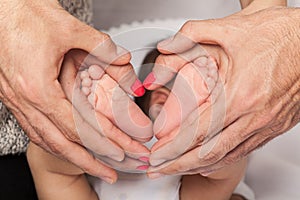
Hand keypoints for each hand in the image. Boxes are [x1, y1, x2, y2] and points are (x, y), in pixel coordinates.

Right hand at [0, 0, 149, 181]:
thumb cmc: (23, 14)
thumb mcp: (67, 28)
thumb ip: (100, 45)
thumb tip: (121, 57)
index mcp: (38, 87)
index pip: (77, 127)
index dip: (102, 143)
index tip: (121, 153)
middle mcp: (25, 99)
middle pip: (62, 143)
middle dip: (90, 162)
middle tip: (111, 173)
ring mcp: (17, 100)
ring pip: (46, 139)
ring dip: (72, 156)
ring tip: (92, 167)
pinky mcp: (16, 96)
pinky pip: (35, 128)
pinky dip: (53, 142)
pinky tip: (65, 146)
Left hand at [146, 6, 299, 175]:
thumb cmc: (281, 35)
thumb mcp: (232, 28)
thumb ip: (193, 34)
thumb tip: (167, 45)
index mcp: (240, 94)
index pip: (197, 131)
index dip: (172, 146)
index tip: (155, 153)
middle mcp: (254, 115)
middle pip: (208, 152)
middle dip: (177, 164)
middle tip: (157, 168)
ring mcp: (266, 124)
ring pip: (225, 156)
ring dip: (196, 166)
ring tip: (176, 169)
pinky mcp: (274, 125)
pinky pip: (243, 150)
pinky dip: (221, 160)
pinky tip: (208, 162)